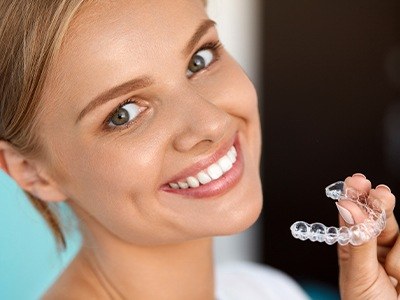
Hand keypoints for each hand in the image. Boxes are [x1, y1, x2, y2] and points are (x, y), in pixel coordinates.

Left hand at [338, 173, 399, 299]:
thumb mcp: (360, 274)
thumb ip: (359, 241)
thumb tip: (348, 207)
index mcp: (353, 248)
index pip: (352, 215)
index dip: (354, 196)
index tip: (357, 181)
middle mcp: (374, 248)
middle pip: (378, 217)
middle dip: (379, 204)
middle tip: (379, 194)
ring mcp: (395, 255)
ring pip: (398, 234)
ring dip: (396, 249)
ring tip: (393, 276)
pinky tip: (398, 277)